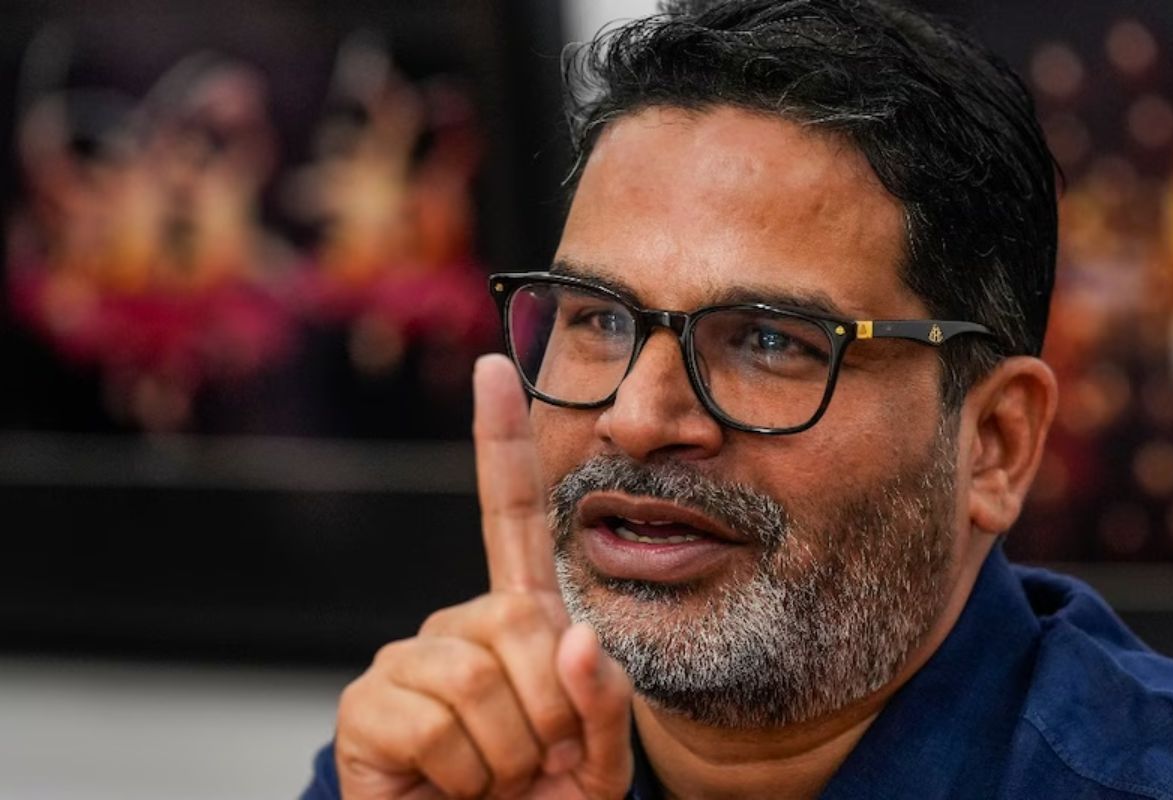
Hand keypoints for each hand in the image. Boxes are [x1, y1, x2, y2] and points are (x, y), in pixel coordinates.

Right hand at [334, 354, 634, 798]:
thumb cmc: (544, 799)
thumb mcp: (597, 756)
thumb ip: (604, 701)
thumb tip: (574, 638)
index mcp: (518, 618)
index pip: (510, 516)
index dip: (501, 441)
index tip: (498, 365)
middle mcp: (458, 624)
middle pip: (520, 621)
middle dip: (550, 709)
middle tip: (537, 758)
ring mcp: (407, 660)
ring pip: (478, 680)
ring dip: (508, 754)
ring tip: (493, 777)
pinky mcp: (366, 707)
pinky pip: (433, 724)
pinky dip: (460, 776)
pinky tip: (449, 787)